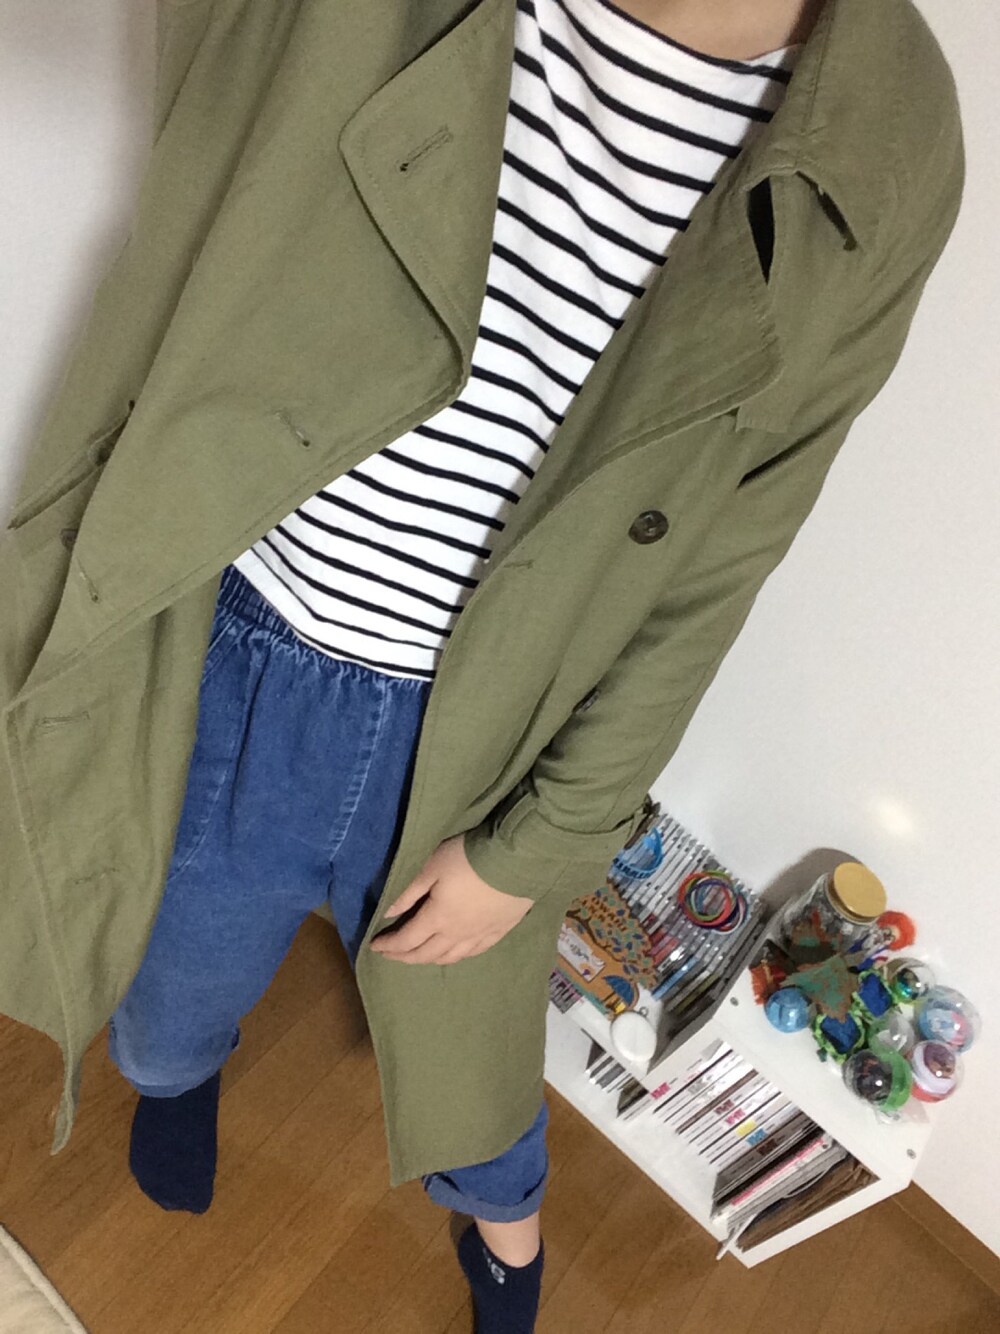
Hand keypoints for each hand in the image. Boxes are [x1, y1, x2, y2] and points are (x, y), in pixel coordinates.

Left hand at [368, 834, 533, 964]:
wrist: (517, 861)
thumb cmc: (469, 859)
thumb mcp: (431, 867)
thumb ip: (408, 892)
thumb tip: (386, 913)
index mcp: (437, 919)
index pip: (407, 940)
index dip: (389, 946)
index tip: (375, 946)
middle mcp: (457, 934)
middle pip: (426, 954)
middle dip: (405, 957)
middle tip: (391, 955)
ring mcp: (480, 935)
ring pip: (450, 957)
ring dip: (430, 959)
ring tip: (421, 956)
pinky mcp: (499, 931)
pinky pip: (475, 952)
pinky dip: (459, 955)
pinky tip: (457, 953)